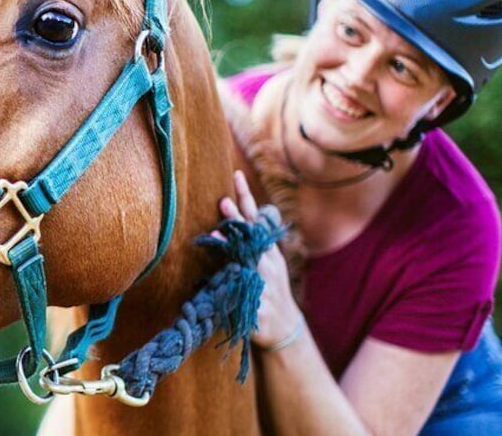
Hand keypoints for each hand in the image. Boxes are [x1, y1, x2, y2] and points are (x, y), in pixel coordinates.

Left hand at [219, 170, 302, 349]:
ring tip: (216, 236)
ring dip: (231, 249)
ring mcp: (264, 283)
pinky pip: (243, 295)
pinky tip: (221, 283)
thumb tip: (241, 215)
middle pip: (249, 236)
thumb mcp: (268, 261)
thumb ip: (254, 240)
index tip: (236, 175)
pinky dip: (233, 290)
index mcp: (267, 250)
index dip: (245, 196)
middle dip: (237, 220)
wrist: (285, 326)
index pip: (255, 218)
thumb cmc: (271, 288)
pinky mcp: (258, 305)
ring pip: (246, 262)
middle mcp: (267, 263)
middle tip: (223, 201)